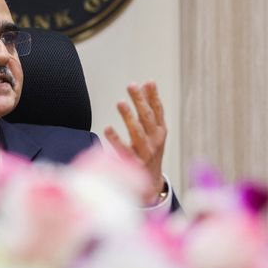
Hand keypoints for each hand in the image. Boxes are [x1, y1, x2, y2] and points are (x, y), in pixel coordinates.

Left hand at [103, 81, 166, 202]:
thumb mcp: (153, 133)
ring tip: (121, 103)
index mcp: (160, 132)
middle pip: (147, 118)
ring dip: (129, 117)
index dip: (154, 96)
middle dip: (140, 101)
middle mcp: (155, 141)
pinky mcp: (134, 165)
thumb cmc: (150, 153)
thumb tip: (145, 86)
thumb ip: (149, 111)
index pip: (158, 111)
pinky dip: (116, 140)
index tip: (148, 82)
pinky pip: (124, 151)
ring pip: (138, 132)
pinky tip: (107, 129)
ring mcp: (145, 153)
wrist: (152, 185)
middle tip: (131, 86)